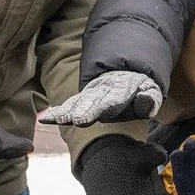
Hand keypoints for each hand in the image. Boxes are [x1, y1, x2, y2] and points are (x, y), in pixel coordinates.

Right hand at [37, 71, 162, 125]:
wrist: (124, 74)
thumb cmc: (139, 89)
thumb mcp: (150, 92)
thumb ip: (149, 99)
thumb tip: (146, 100)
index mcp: (123, 89)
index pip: (115, 98)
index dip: (108, 105)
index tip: (105, 111)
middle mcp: (103, 91)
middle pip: (93, 102)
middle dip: (86, 110)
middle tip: (78, 120)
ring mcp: (91, 95)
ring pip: (78, 103)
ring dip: (68, 111)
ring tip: (57, 119)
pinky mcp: (81, 100)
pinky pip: (68, 105)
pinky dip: (57, 112)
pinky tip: (44, 119)